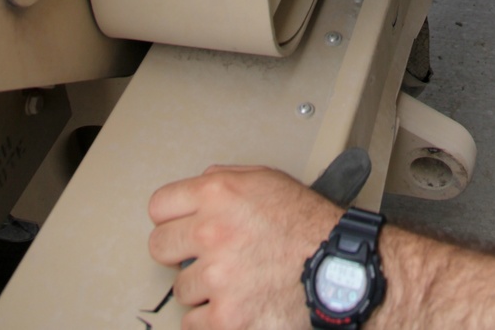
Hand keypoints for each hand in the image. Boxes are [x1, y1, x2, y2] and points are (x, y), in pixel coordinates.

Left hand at [148, 164, 337, 327]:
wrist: (335, 267)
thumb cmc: (306, 223)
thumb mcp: (267, 180)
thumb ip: (225, 179)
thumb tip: (198, 187)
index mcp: (218, 194)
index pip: (159, 205)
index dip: (170, 217)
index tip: (177, 226)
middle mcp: (211, 232)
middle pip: (159, 247)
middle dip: (178, 252)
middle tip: (201, 256)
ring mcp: (216, 277)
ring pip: (180, 287)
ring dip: (201, 287)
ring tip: (232, 280)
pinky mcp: (224, 318)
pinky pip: (192, 322)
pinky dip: (211, 318)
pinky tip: (233, 304)